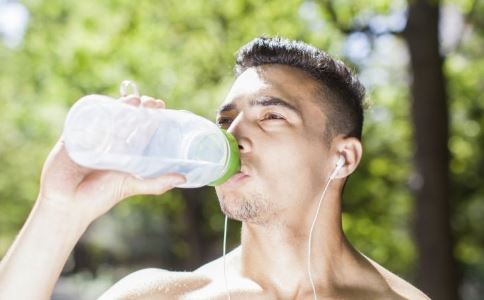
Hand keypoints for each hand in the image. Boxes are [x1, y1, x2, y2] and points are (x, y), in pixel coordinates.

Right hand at [37, 95, 185, 223]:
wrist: (67, 205)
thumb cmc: (98, 197)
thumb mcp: (130, 186)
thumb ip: (155, 183)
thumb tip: (183, 178)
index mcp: (124, 152)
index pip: (140, 129)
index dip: (151, 116)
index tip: (161, 106)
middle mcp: (109, 142)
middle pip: (126, 119)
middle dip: (139, 108)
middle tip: (150, 102)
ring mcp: (91, 138)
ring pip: (108, 116)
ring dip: (121, 106)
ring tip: (135, 101)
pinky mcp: (73, 137)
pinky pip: (84, 120)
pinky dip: (96, 112)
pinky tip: (109, 106)